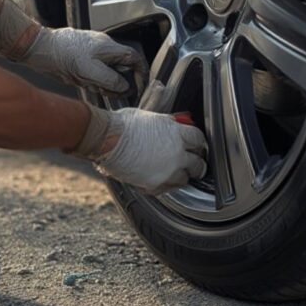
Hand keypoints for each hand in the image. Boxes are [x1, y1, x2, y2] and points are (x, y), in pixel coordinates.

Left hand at [22, 26, 147, 93]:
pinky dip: (94, 79)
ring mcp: (93, 51)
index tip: (139, 87)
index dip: (140, 73)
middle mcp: (104, 47)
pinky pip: (96, 70)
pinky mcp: (83, 56)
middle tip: (112, 93)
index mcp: (109, 47)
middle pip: (122, 66)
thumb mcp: (89, 72)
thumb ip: (110, 80)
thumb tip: (124, 87)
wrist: (39, 48)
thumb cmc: (62, 55)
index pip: (134, 59)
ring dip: (105, 82)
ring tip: (93, 87)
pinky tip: (83, 82)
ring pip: (109, 70)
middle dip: (120, 82)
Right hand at [70, 105, 207, 195]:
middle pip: (198, 164)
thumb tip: (171, 117)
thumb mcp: (151, 116)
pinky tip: (159, 178)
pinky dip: (166, 185)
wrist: (106, 140)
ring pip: (185, 179)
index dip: (199, 144)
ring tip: (174, 172)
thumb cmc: (124, 124)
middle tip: (193, 163)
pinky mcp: (155, 185)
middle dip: (196, 163)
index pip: (199, 140)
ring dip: (181, 175)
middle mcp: (177, 153)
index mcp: (177, 133)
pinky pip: (168, 189)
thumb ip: (167, 122)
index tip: (197, 146)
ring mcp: (167, 171)